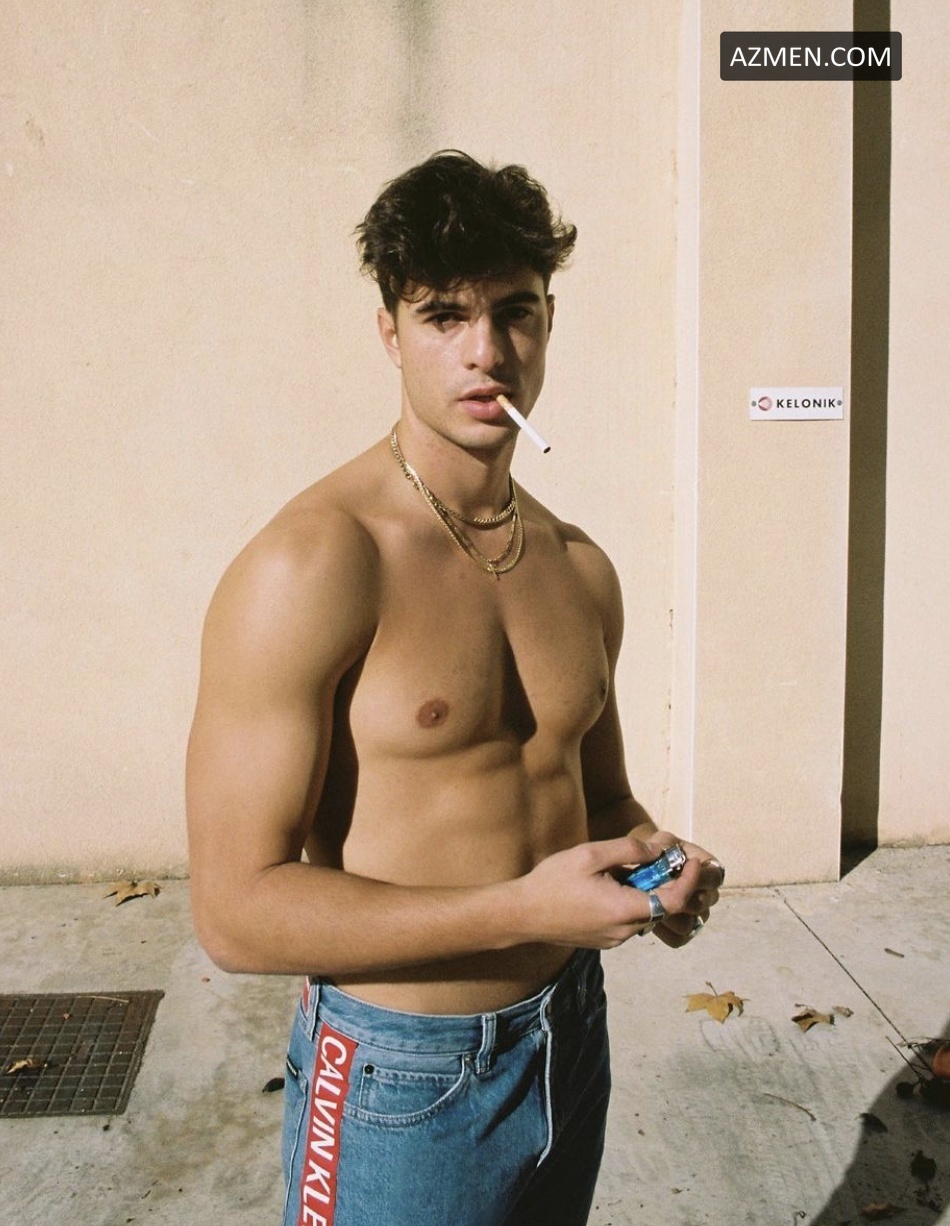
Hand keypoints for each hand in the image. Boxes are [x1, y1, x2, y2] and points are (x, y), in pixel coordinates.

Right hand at [515, 835, 704, 949]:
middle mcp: (625, 931)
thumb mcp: (589, 854)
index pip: (675, 900)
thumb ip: (628, 850)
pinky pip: (629, 920)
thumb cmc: (552, 882)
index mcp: (624, 909)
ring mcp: (615, 939)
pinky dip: (632, 902)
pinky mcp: (604, 941)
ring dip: (647, 892)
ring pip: (646, 913)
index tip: (690, 860)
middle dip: (667, 882)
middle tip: (659, 857)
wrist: (521, 915)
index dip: (689, 879)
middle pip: (662, 906)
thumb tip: (657, 851)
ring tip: (630, 869)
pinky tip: (612, 885)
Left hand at [641, 833, 724, 947]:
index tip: (673, 875)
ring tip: (648, 904)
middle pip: (701, 904)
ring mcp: (697, 914)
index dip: (696, 879)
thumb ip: (665, 845)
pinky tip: (650, 920)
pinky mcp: (684, 930)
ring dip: (667, 916)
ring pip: (689, 924)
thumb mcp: (661, 841)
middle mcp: (708, 893)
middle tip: (654, 891)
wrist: (645, 867)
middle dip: (675, 898)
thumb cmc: (657, 850)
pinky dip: (664, 932)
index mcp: (708, 868)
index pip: (714, 878)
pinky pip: (679, 939)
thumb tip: (662, 855)